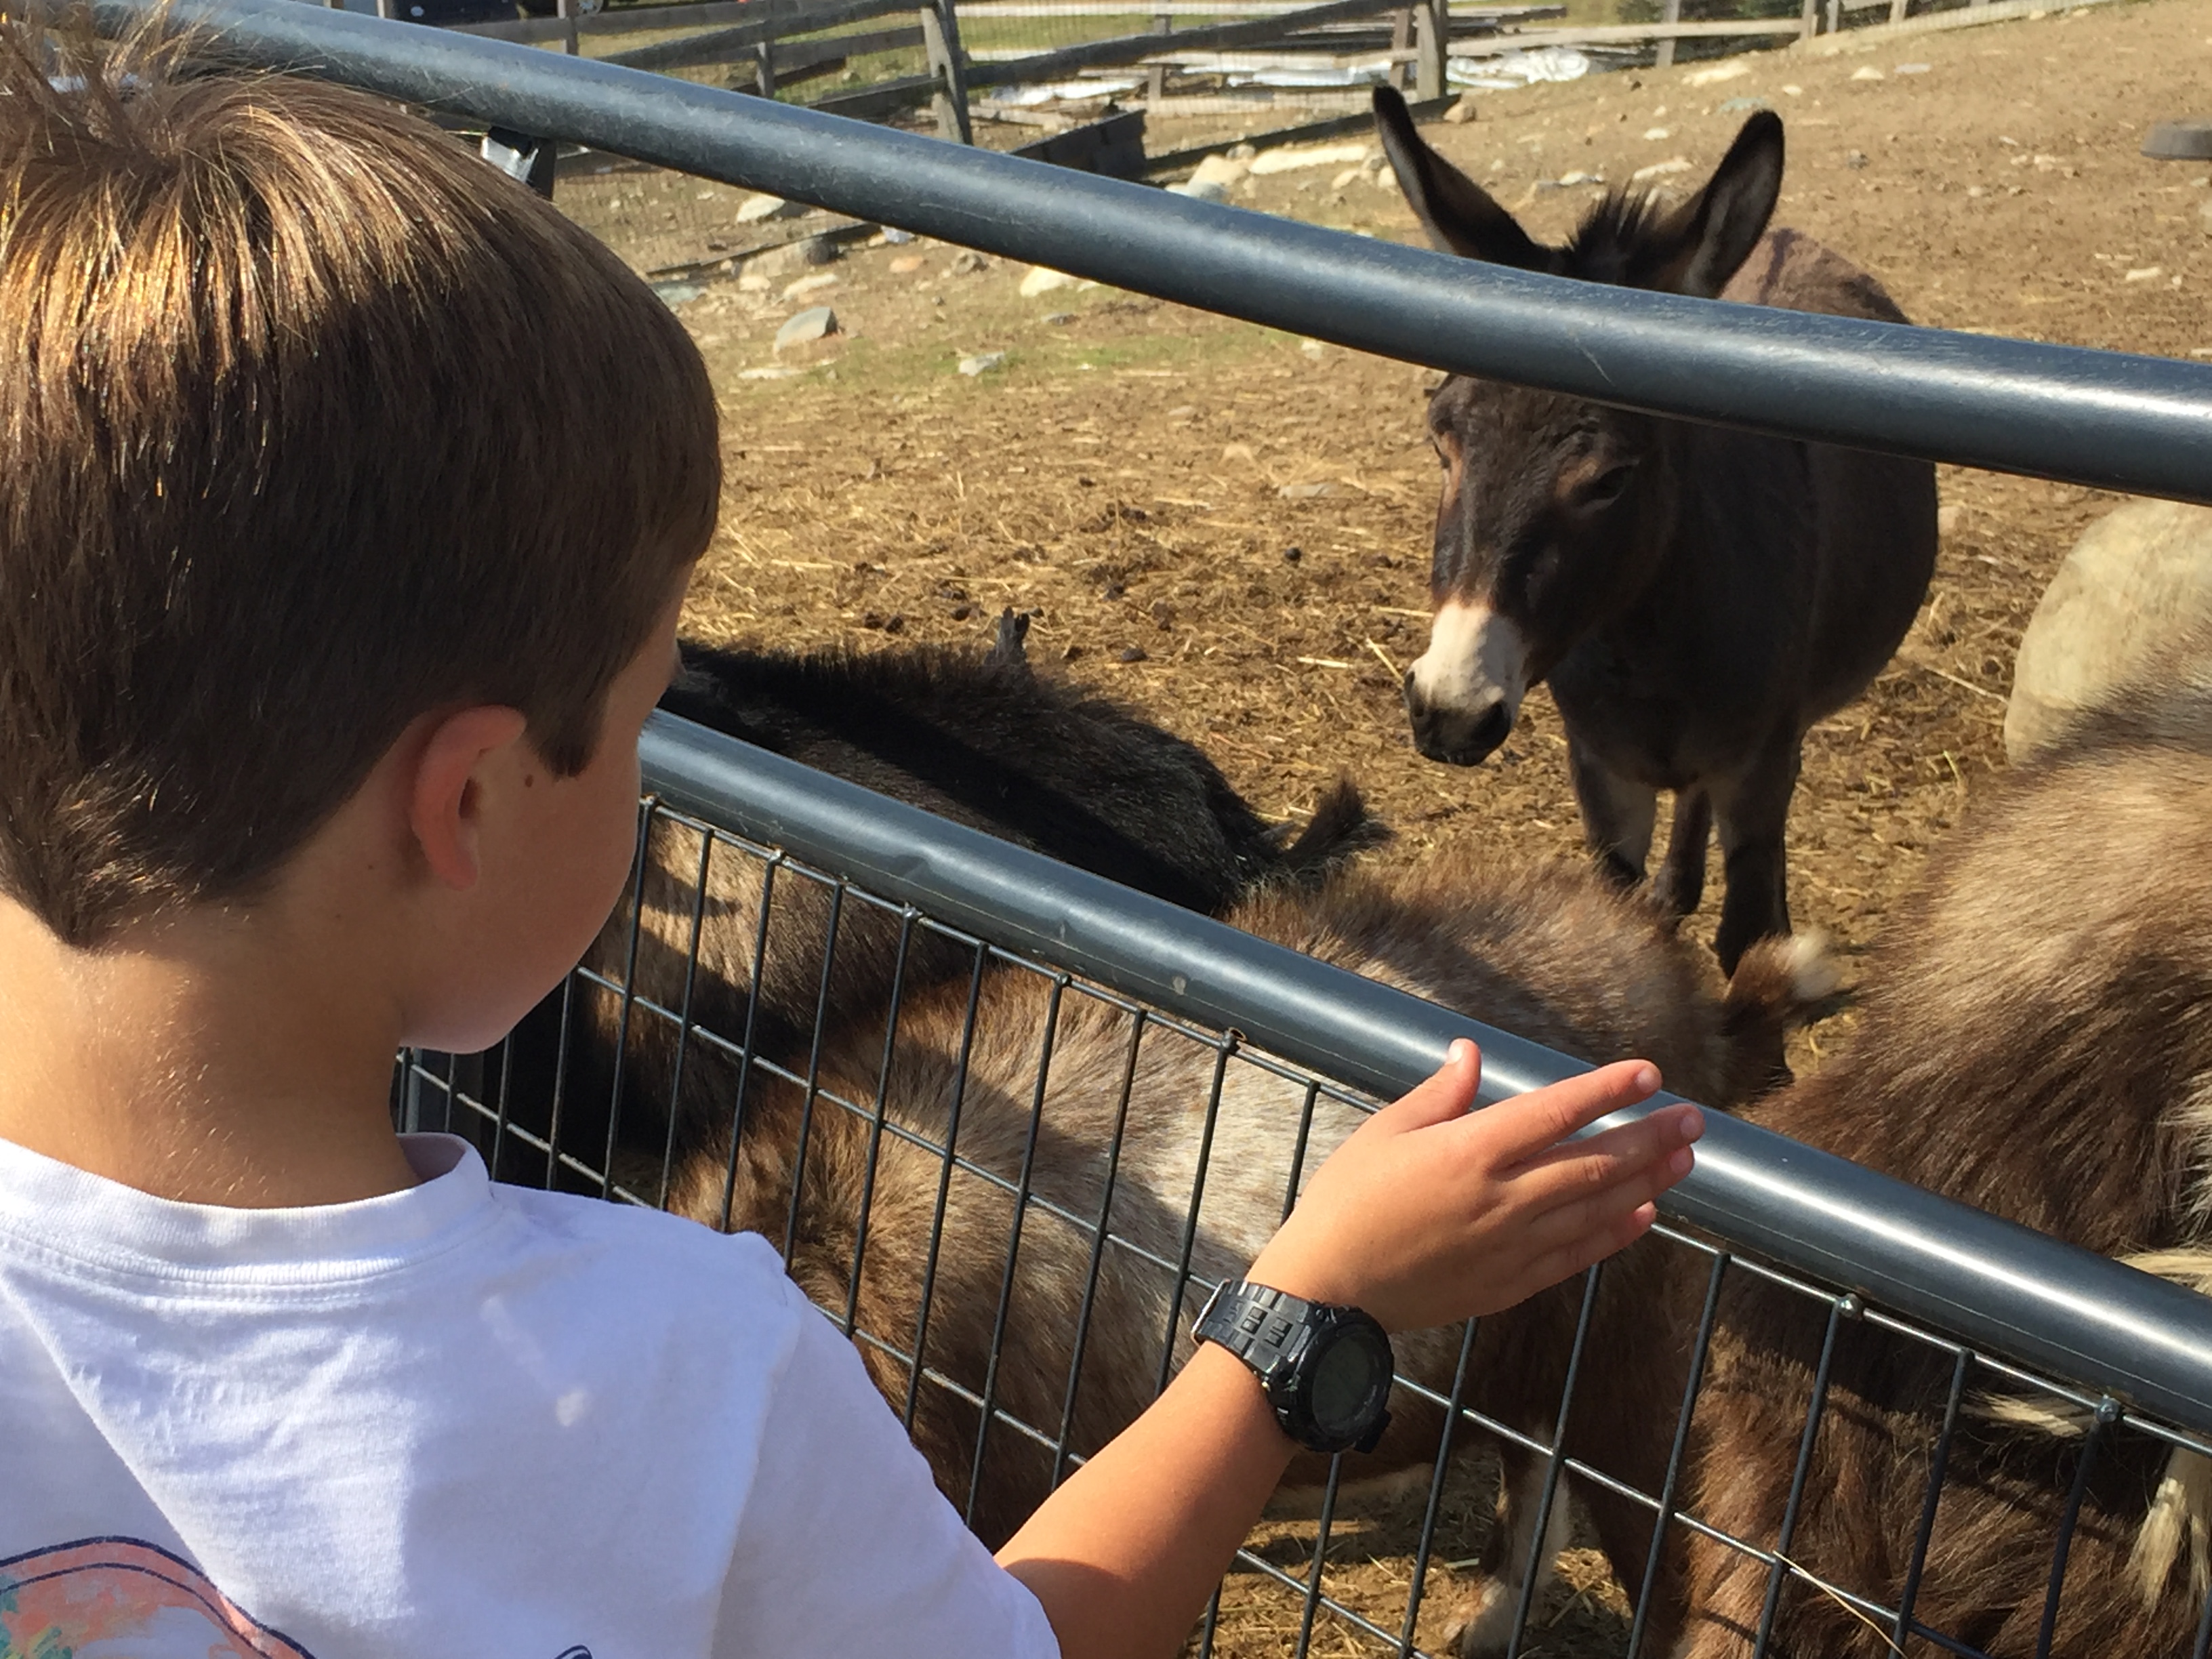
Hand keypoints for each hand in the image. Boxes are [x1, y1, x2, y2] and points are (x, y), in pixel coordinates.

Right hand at [1244, 1041, 1700, 1332]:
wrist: (1330, 1292)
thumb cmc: (1347, 1203)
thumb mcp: (1383, 1133)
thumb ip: (1438, 1094)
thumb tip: (1473, 1053)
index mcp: (1468, 1151)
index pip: (1555, 1111)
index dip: (1607, 1090)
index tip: (1649, 1073)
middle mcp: (1501, 1198)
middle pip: (1593, 1160)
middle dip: (1650, 1137)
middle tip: (1695, 1120)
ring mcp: (1511, 1245)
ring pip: (1596, 1207)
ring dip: (1646, 1181)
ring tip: (1685, 1160)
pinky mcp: (1510, 1284)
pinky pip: (1577, 1255)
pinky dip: (1614, 1233)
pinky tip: (1643, 1215)